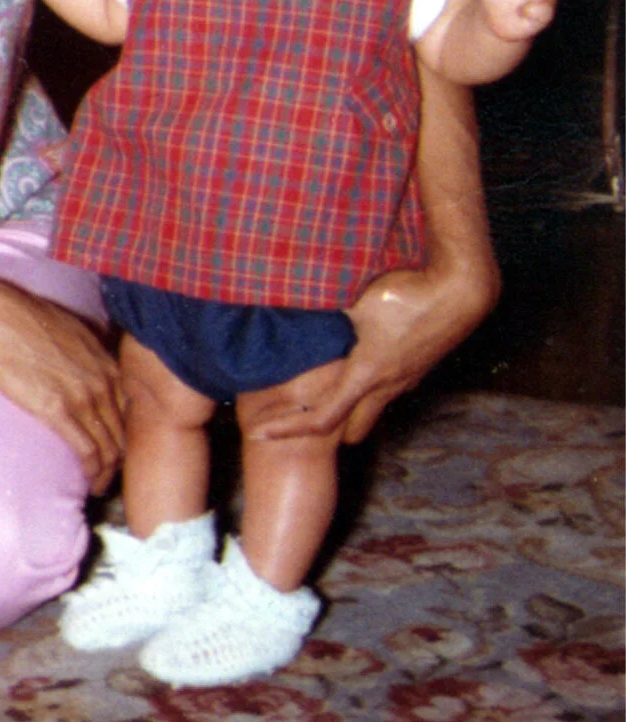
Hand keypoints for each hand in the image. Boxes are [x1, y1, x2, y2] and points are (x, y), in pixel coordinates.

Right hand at [0, 277, 125, 491]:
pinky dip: (92, 471)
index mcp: (106, 363)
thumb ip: (88, 348)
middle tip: (110, 474)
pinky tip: (88, 480)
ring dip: (107, 472)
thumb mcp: (71, 329)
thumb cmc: (25, 320)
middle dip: (120, 458)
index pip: (131, 409)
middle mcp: (103, 381)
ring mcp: (84, 397)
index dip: (126, 433)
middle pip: (124, 432)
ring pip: (110, 447)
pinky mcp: (59, 411)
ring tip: (99, 486)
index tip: (116, 447)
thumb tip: (90, 351)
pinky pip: (88, 450)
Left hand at [237, 259, 493, 446]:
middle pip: (349, 431)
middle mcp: (386, 387)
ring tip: (321, 393)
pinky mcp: (419, 369)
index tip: (259, 432)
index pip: (321, 420)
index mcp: (365, 374)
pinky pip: (388, 392)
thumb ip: (321, 310)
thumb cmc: (406, 290)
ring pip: (372, 411)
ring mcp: (407, 380)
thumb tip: (282, 302)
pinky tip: (359, 368)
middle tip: (293, 417)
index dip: (288, 429)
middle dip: (323, 431)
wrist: (462, 289)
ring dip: (349, 410)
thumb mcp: (354, 301)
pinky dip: (369, 391)